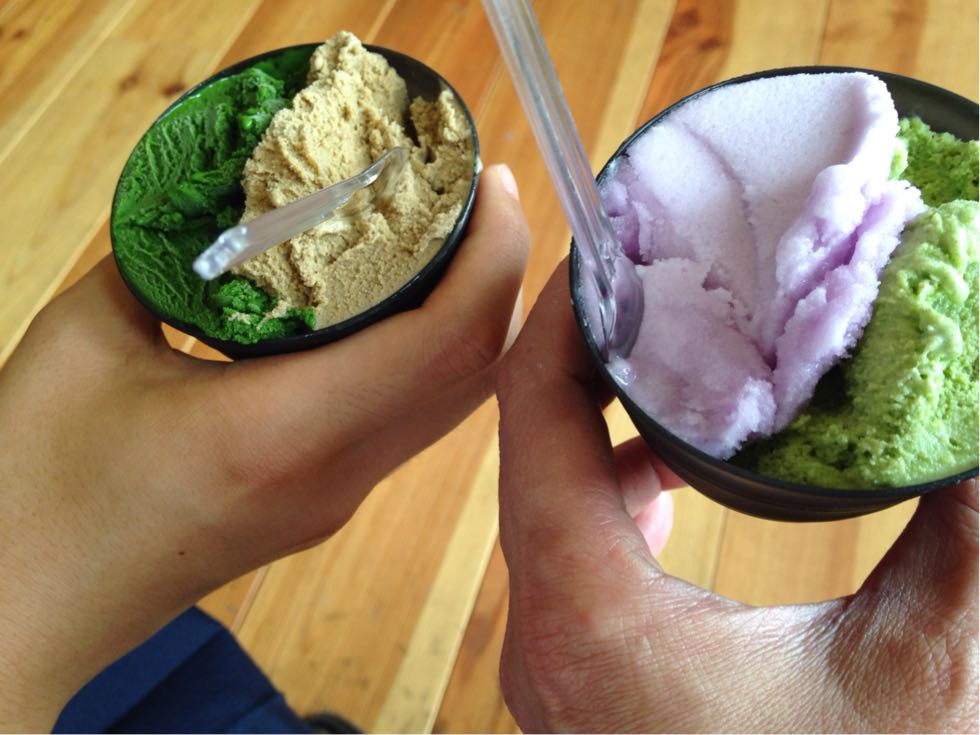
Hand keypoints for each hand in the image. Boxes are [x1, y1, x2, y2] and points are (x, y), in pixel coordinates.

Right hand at [0, 164, 527, 730]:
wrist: (29, 609)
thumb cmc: (33, 487)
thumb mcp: (84, 343)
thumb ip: (160, 259)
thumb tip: (218, 206)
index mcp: (285, 429)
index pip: (444, 340)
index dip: (490, 256)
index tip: (489, 184)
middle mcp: (337, 472)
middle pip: (471, 370)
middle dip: (499, 276)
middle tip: (479, 196)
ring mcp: (339, 496)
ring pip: (452, 401)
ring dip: (473, 317)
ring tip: (456, 239)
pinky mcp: (325, 502)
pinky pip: (412, 420)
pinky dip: (434, 355)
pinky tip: (405, 307)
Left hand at [495, 264, 977, 732]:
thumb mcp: (918, 668)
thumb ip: (962, 532)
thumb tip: (969, 419)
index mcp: (589, 616)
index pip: (531, 412)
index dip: (565, 316)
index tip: (609, 255)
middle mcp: (541, 637)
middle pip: (527, 444)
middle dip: (587, 353)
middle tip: (654, 286)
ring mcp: (548, 661)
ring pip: (541, 498)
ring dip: (595, 422)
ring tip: (667, 359)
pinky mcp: (573, 677)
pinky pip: (561, 550)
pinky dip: (605, 489)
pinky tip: (666, 467)